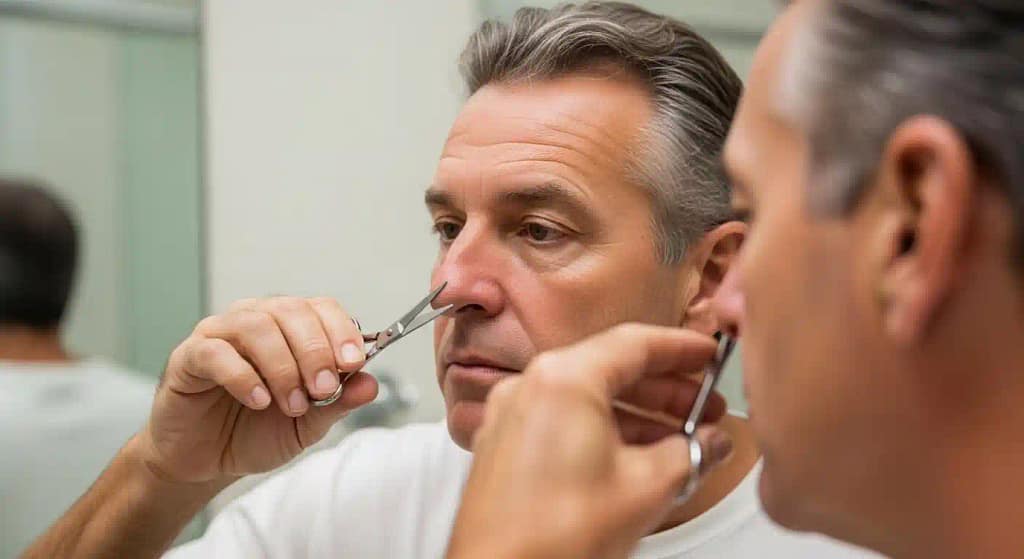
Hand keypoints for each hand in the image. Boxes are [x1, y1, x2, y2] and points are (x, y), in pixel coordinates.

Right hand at [140, 296, 378, 484]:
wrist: (208, 460)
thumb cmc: (256, 431)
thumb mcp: (309, 423)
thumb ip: (339, 402)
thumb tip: (370, 384)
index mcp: (289, 328)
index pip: (321, 308)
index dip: (341, 331)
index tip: (354, 363)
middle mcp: (256, 320)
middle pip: (291, 311)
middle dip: (315, 351)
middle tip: (323, 390)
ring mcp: (220, 334)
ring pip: (256, 326)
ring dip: (283, 366)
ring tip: (293, 404)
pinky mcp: (189, 356)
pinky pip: (216, 352)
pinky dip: (243, 376)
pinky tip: (259, 401)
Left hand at [447, 324, 733, 558]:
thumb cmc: (551, 537)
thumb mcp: (646, 488)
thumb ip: (691, 453)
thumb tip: (711, 443)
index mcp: (563, 379)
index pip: (634, 342)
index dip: (680, 348)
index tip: (705, 353)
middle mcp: (528, 387)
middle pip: (609, 367)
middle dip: (663, 389)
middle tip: (703, 405)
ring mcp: (509, 416)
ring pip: (584, 397)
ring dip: (635, 414)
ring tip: (679, 438)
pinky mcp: (502, 447)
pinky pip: (560, 421)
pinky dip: (600, 430)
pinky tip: (633, 458)